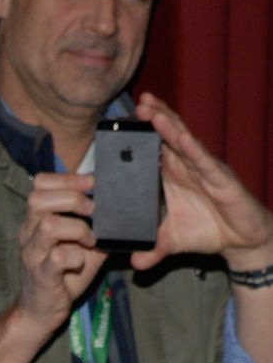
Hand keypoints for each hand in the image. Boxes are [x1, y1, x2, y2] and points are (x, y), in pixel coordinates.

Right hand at [13, 172, 106, 336]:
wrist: (41, 312)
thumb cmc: (61, 277)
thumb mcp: (82, 247)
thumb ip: (97, 228)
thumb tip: (125, 212)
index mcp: (36, 222)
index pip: (39, 185)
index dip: (66, 179)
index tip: (90, 184)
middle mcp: (29, 235)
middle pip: (38, 199)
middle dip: (72, 199)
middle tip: (92, 212)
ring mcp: (33, 255)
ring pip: (48, 226)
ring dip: (78, 229)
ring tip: (90, 240)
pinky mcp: (42, 276)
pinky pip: (59, 258)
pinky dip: (77, 257)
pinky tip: (81, 263)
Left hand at [131, 92, 272, 271]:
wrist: (241, 241)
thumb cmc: (208, 231)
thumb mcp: (172, 242)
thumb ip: (152, 249)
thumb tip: (133, 262)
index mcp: (172, 174)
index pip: (154, 147)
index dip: (141, 132)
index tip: (120, 120)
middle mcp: (187, 166)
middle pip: (168, 136)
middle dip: (154, 117)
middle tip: (139, 101)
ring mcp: (204, 170)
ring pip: (184, 142)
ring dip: (168, 125)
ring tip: (152, 110)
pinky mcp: (221, 179)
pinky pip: (204, 161)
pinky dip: (193, 150)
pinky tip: (182, 138)